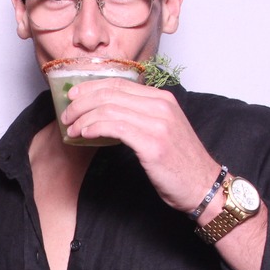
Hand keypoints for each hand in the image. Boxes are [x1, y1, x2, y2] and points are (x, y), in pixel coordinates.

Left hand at [60, 77, 217, 212]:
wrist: (204, 186)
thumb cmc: (181, 163)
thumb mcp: (163, 130)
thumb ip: (142, 116)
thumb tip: (109, 115)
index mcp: (162, 99)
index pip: (119, 83)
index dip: (91, 87)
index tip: (73, 96)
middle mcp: (161, 105)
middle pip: (110, 93)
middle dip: (82, 102)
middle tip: (66, 115)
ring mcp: (158, 123)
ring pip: (109, 109)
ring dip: (84, 118)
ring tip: (71, 129)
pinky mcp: (152, 143)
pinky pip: (115, 128)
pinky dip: (95, 128)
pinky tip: (84, 134)